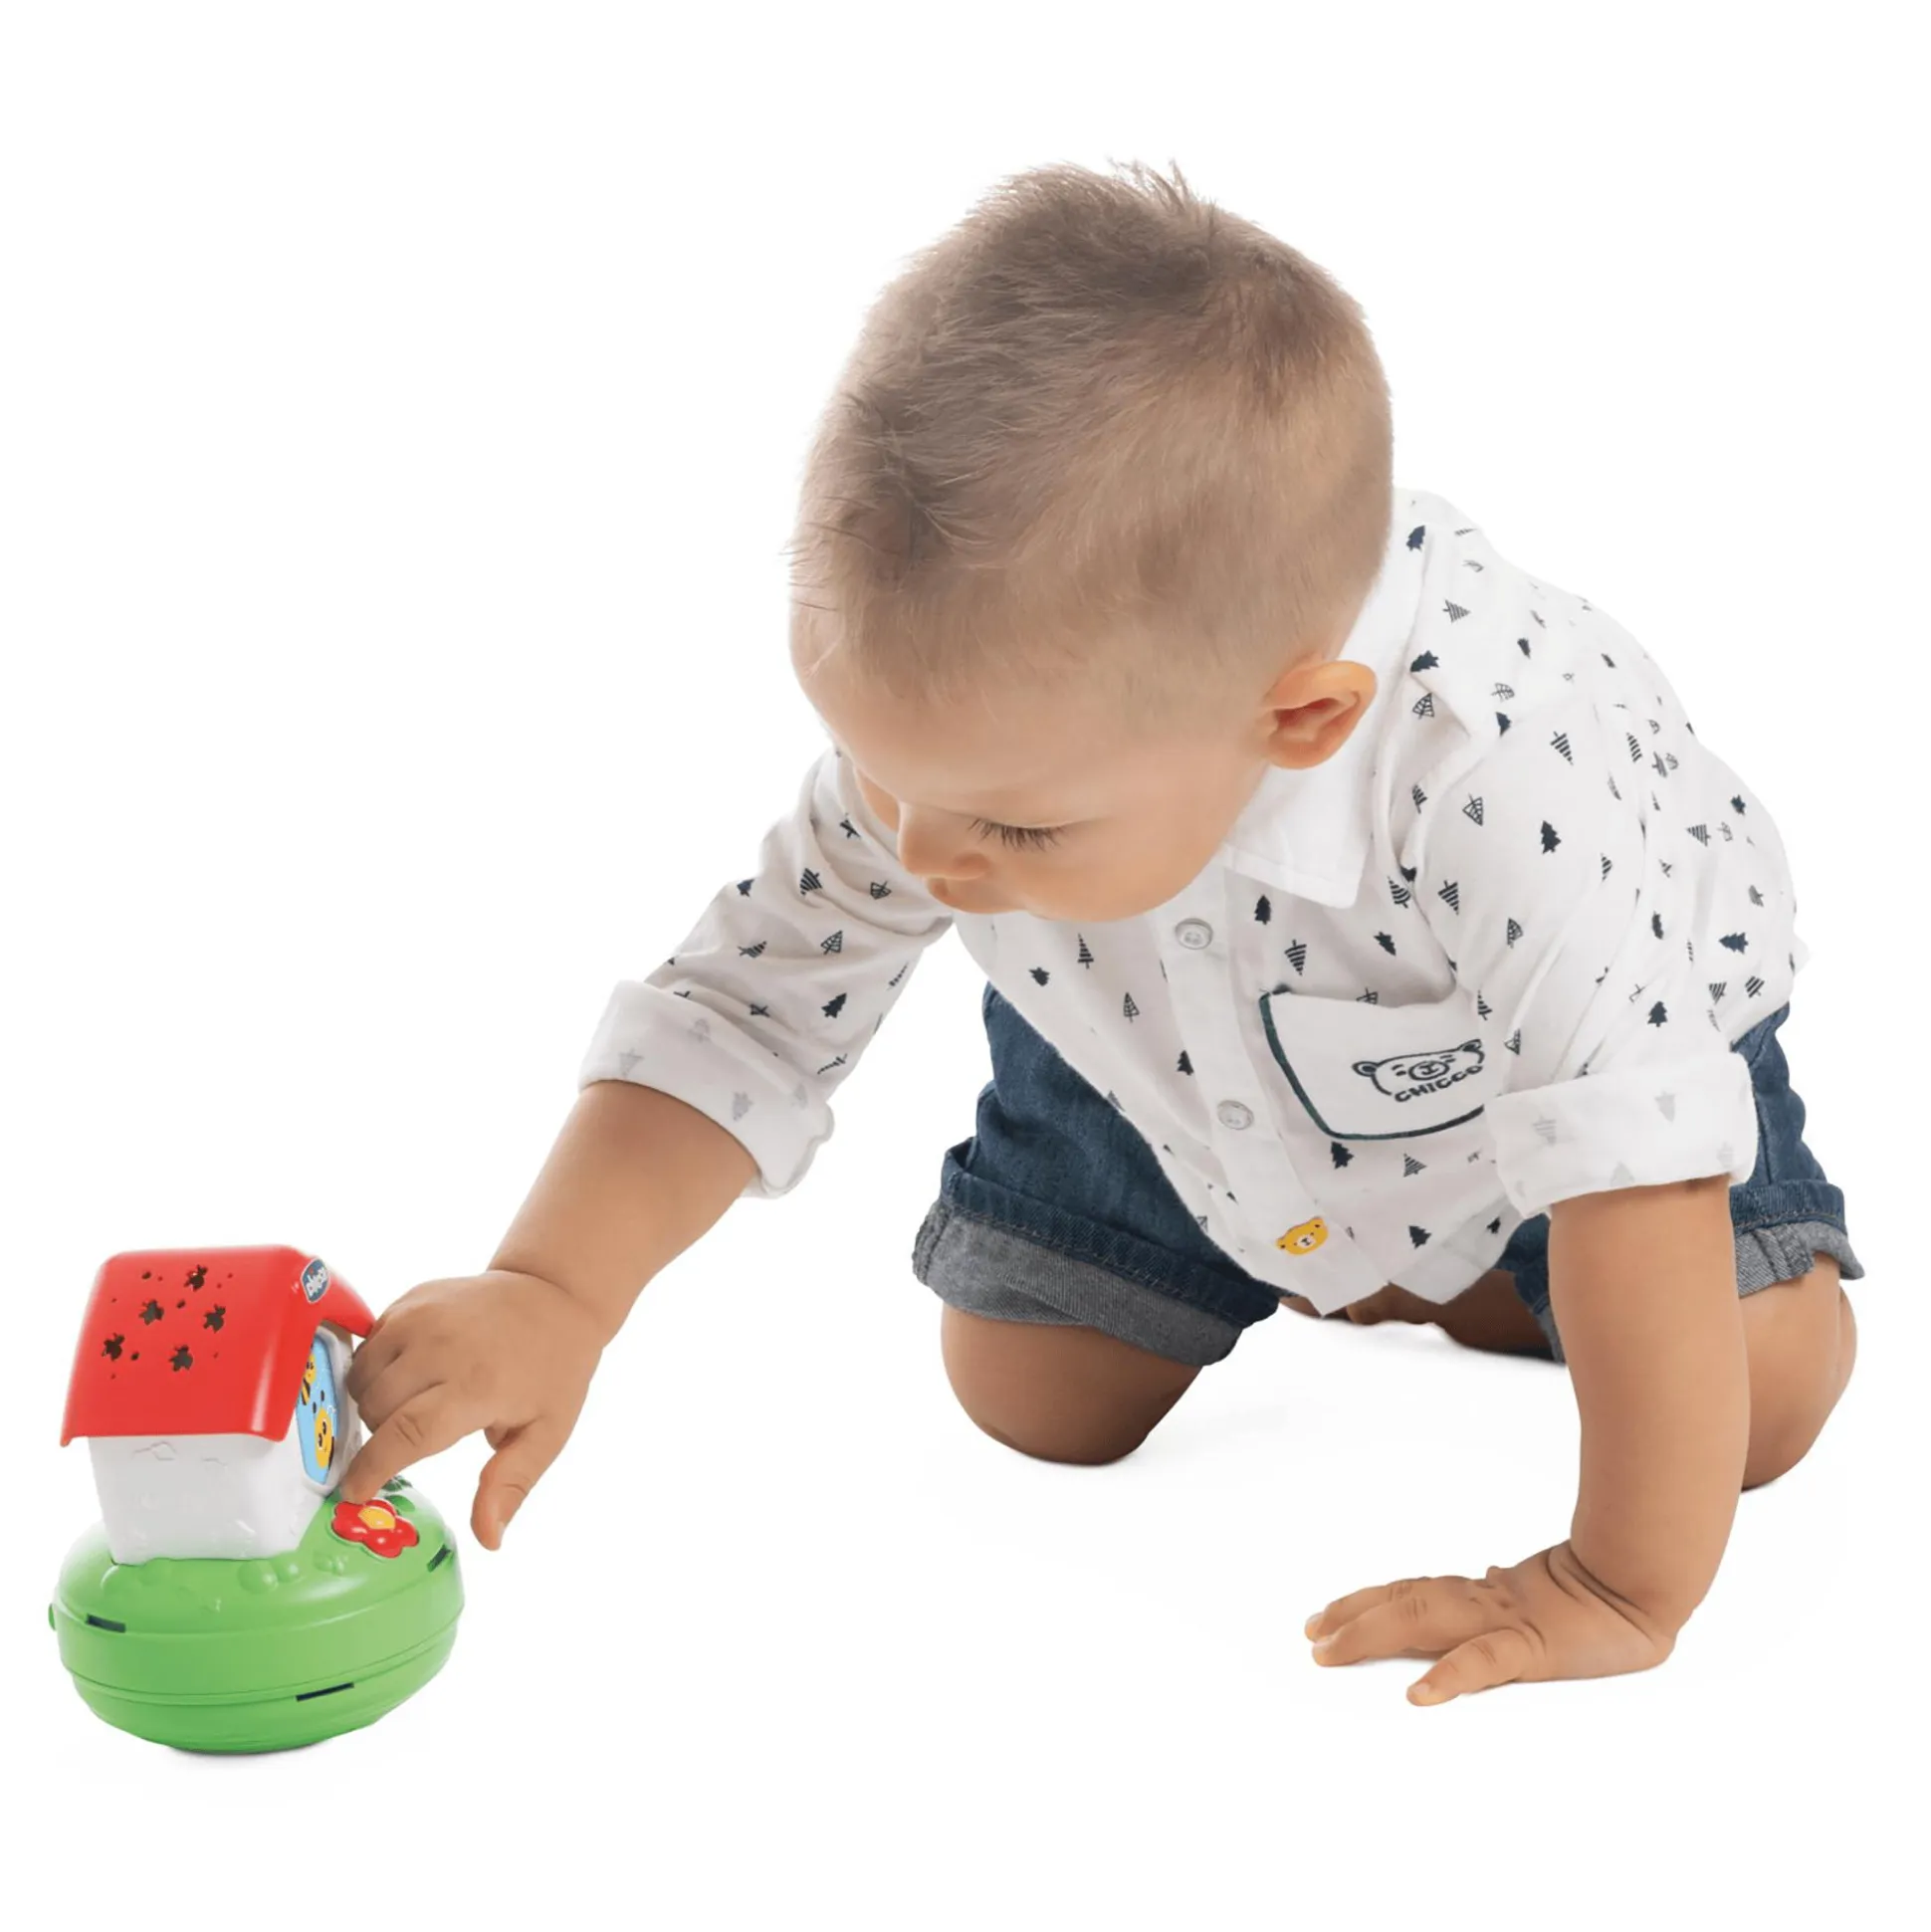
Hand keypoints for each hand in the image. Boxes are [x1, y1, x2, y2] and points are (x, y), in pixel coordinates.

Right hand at [340, 1270, 605, 1549]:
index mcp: (477, 1386)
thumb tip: (488, 1539)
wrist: (555, 1294)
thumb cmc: (553, 1370)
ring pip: (361, 1377)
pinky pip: (368, 1343)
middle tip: (417, 1435)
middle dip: (383, 1435)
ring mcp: (422, 1315)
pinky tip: (413, 1372)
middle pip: (375, 1410)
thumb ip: (510, 1485)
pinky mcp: (411, 1298)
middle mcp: (442, 1346)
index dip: (373, 1469)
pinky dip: (376, 1366)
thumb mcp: (547, 1433)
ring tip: (415, 1404)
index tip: (354, 1494)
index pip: (406, 1434)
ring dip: (373, 1401)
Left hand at [1303, 1541, 1675, 1703]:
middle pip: (1404, 1602)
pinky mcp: (1537, 1647)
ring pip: (1426, 1619)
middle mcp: (1484, 1601)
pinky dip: (1450, 1675)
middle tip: (1311, 1635)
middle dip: (1352, 1617)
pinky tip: (1419, 1693)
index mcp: (1485, 1595)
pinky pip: (1487, 1661)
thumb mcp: (1543, 1597)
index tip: (1323, 1618)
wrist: (1645, 1580)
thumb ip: (1511, 1589)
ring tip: (1333, 1649)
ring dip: (1373, 1632)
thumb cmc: (1600, 1593)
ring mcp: (1506, 1621)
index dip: (1365, 1602)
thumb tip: (1488, 1574)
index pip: (1412, 1592)